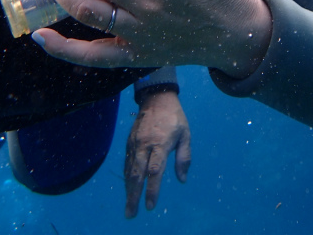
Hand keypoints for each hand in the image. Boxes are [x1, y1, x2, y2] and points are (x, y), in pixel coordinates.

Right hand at [124, 89, 190, 217]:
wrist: (156, 98)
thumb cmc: (174, 117)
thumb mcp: (186, 134)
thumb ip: (184, 157)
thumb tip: (182, 179)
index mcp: (160, 144)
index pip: (154, 171)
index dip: (152, 190)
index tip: (150, 206)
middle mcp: (144, 145)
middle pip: (137, 174)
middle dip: (134, 196)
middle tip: (131, 214)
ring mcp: (135, 144)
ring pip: (129, 170)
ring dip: (128, 190)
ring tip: (128, 206)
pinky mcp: (129, 142)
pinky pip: (127, 162)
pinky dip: (127, 177)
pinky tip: (128, 187)